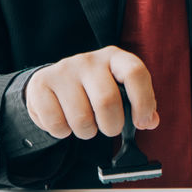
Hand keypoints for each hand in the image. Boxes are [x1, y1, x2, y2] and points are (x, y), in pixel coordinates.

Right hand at [25, 46, 158, 140]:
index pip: (135, 72)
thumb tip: (150, 121)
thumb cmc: (92, 90)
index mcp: (114, 58)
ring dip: (86, 132)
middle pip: (107, 101)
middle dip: (111, 126)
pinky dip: (63, 133)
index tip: (141, 122)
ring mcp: (63, 71)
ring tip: (84, 123)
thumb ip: (139, 105)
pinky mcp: (41, 85)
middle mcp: (89, 60)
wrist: (51, 84)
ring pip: (82, 120)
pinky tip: (64, 120)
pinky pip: (58, 125)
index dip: (143, 101)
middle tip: (108, 128)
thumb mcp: (119, 91)